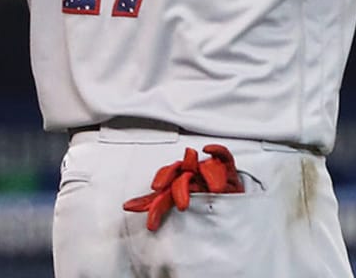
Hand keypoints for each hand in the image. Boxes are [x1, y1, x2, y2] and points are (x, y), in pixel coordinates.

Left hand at [122, 145, 243, 230]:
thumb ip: (154, 202)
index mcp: (179, 179)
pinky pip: (223, 155)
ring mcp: (210, 170)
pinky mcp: (228, 169)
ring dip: (210, 177)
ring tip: (215, 190)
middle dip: (183, 189)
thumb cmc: (201, 198)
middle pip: (185, 175)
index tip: (156, 190)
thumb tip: (127, 205)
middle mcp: (193, 172)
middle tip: (184, 204)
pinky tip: (209, 149)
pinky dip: (217, 150)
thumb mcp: (175, 202)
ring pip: (205, 168)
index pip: (166, 176)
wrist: (226, 202)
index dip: (161, 181)